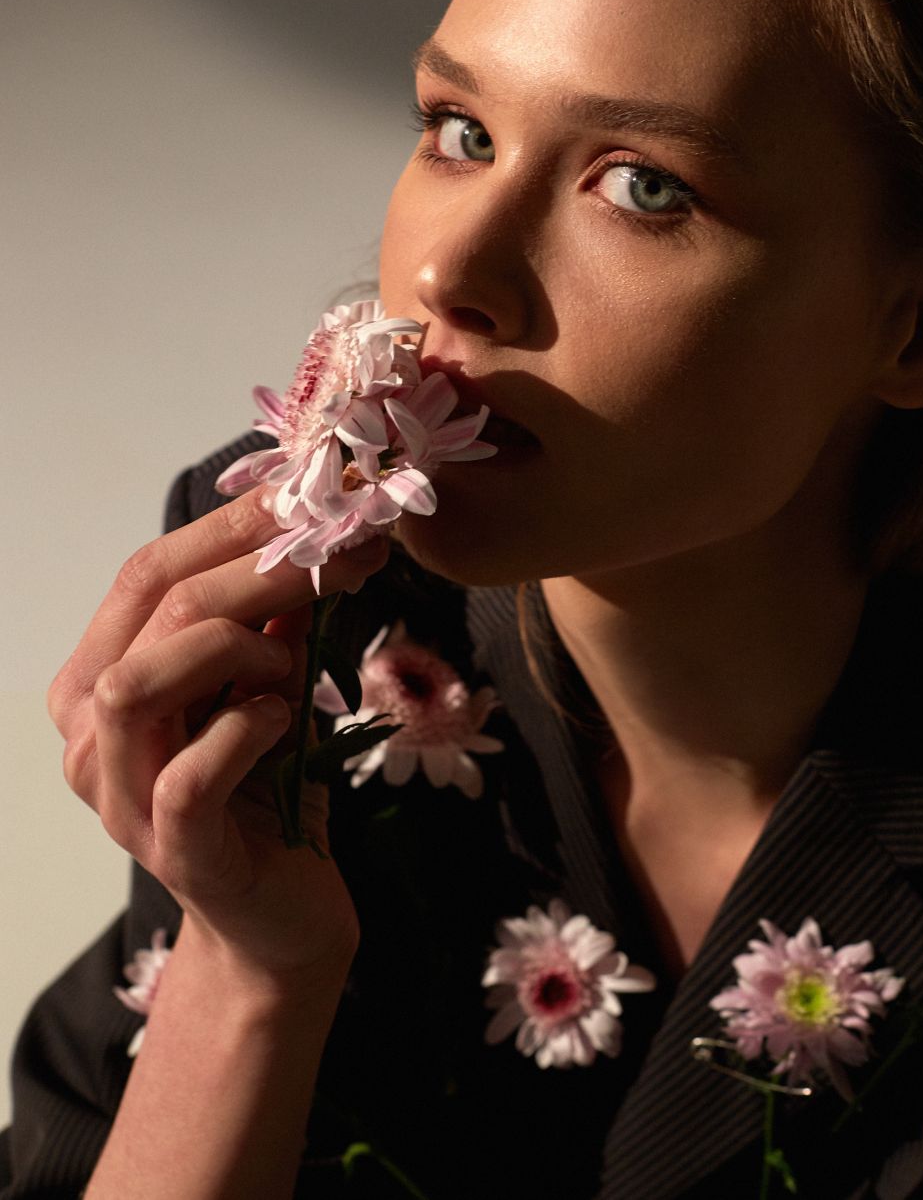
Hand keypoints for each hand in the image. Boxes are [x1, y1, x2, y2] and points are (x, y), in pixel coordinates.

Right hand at [48, 489, 390, 986]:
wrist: (280, 912)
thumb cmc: (266, 788)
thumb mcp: (271, 682)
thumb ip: (274, 616)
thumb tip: (316, 529)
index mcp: (101, 678)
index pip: (146, 573)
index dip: (230, 527)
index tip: (310, 498)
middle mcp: (90, 735)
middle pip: (154, 610)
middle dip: (259, 567)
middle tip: (344, 555)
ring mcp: (121, 797)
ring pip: (141, 683)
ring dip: (235, 650)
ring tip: (288, 666)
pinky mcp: (171, 850)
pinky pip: (186, 776)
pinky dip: (244, 732)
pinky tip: (282, 722)